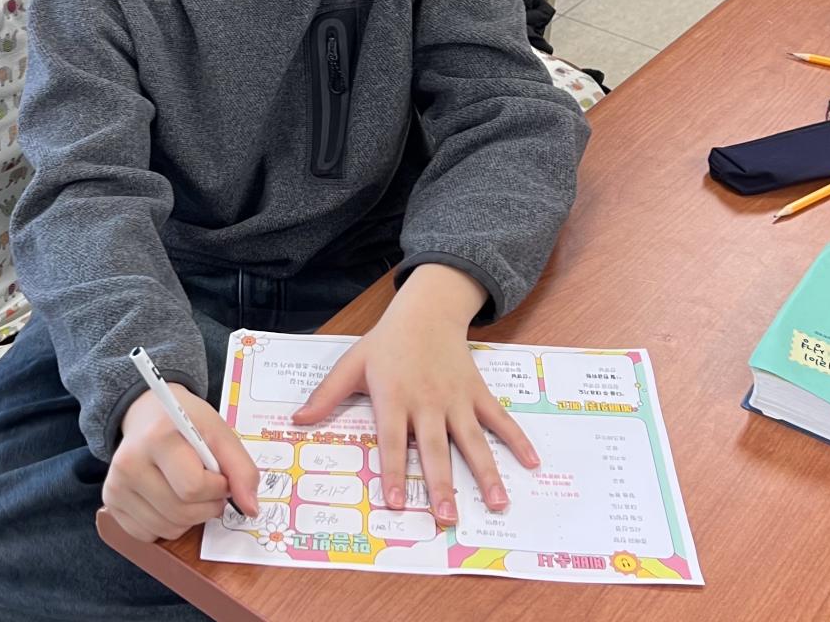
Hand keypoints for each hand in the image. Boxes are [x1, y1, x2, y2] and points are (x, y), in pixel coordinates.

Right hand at [105, 385, 258, 542]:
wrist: (146, 414)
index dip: (217, 488)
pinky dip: (168, 525)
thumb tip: (250, 509)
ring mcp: (116, 486)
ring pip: (168, 529)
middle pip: (181, 512)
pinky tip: (168, 500)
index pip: (193, 487)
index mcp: (156, 438)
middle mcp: (129, 463)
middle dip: (208, 506)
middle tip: (209, 486)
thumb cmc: (185, 422)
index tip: (220, 475)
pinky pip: (149, 535)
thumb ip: (241, 468)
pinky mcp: (111, 503)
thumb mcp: (219, 432)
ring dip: (190, 518)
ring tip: (188, 490)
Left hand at [292, 265, 538, 524]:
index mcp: (394, 397)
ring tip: (496, 503)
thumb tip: (297, 421)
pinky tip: (531, 462)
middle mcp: (427, 402)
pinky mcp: (478, 392)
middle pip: (435, 450)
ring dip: (486, 473)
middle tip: (448, 519)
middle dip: (442, 485)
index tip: (397, 503)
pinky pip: (500, 419)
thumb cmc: (386, 342)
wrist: (427, 310)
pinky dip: (518, 439)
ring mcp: (457, 398)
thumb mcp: (352, 363)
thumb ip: (326, 395)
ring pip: (472, 440)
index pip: (391, 441)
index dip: (393, 472)